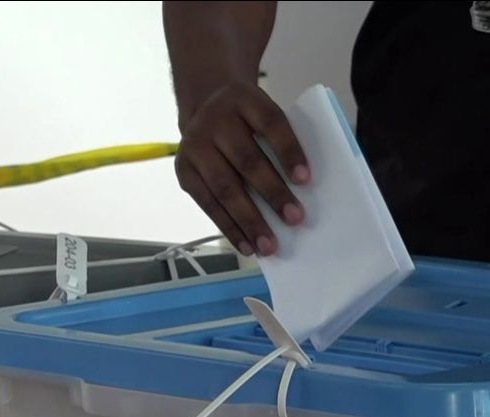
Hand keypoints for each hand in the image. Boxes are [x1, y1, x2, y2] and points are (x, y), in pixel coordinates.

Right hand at [175, 81, 308, 256]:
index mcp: (244, 99)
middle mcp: (215, 120)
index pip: (270, 123)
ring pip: (225, 187)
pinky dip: (228, 227)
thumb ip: (279, 140)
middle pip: (247, 160)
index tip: (306, 179)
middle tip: (295, 218)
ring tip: (270, 244)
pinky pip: (208, 204)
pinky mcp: (184, 170)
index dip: (288, 150)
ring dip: (249, 220)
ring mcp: (195, 145)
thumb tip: (303, 189)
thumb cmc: (247, 119)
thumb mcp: (262, 112)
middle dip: (272, 192)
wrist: (205, 105)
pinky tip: (246, 245)